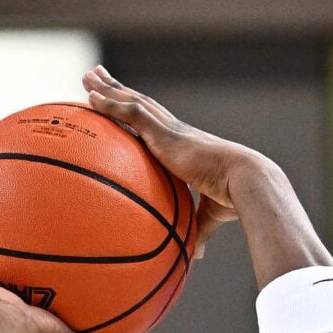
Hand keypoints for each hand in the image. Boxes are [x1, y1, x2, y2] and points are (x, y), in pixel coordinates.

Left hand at [82, 66, 265, 257]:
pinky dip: (109, 104)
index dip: (138, 111)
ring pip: (132, 101)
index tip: (123, 102)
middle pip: (139, 103)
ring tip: (89, 75)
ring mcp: (169, 130)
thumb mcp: (209, 216)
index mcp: (182, 146)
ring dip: (109, 88)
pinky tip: (90, 95)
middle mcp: (174, 132)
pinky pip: (130, 113)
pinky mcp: (165, 133)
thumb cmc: (232, 199)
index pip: (155, 124)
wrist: (244, 181)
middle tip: (97, 75)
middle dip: (118, 88)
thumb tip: (195, 257)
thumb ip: (197, 231)